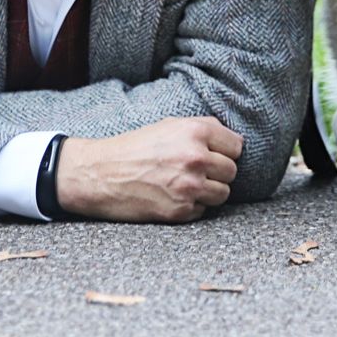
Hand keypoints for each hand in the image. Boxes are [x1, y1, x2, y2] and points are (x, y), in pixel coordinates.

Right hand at [54, 117, 241, 222]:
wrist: (100, 174)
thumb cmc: (133, 148)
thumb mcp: (167, 126)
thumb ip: (202, 128)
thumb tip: (234, 139)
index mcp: (194, 132)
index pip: (236, 146)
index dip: (224, 151)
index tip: (212, 154)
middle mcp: (195, 158)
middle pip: (231, 171)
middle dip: (216, 172)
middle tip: (194, 171)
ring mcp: (189, 187)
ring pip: (222, 193)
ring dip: (208, 191)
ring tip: (184, 184)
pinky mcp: (181, 211)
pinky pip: (203, 210)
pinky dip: (191, 206)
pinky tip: (172, 196)